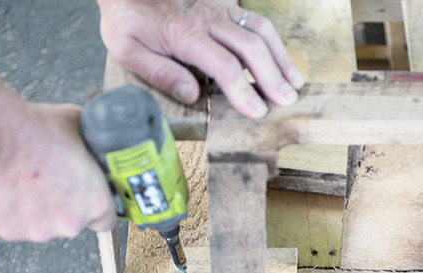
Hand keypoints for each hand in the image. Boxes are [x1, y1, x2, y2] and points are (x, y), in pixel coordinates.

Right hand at [0, 103, 115, 242]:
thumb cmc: (34, 132)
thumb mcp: (79, 127)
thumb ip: (90, 145)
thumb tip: (91, 142)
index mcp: (94, 202)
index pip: (105, 220)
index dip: (95, 209)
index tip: (87, 199)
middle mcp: (70, 223)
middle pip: (71, 221)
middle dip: (63, 205)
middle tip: (49, 180)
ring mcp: (39, 231)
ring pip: (43, 224)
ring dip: (38, 209)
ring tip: (26, 180)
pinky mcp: (10, 232)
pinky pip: (15, 223)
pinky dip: (13, 210)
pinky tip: (9, 187)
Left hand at [97, 0, 304, 117]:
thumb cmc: (127, 17)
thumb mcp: (128, 49)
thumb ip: (159, 72)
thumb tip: (192, 95)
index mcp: (186, 34)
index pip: (224, 66)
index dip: (243, 91)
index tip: (257, 112)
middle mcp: (209, 18)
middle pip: (250, 47)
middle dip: (272, 76)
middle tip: (287, 101)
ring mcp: (219, 7)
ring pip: (259, 29)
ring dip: (280, 57)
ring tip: (295, 82)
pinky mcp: (224, 2)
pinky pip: (255, 19)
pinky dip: (273, 40)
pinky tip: (281, 58)